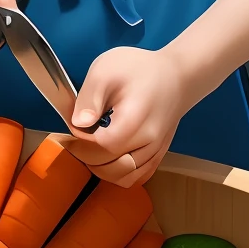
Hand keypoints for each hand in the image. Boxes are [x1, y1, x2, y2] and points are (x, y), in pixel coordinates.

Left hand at [63, 46, 188, 186]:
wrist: (177, 76)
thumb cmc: (140, 70)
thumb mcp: (106, 70)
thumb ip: (89, 98)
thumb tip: (78, 124)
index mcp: (133, 121)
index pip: (99, 147)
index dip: (80, 143)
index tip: (71, 130)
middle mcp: (148, 142)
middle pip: (109, 167)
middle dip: (86, 156)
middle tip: (77, 140)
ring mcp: (155, 152)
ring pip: (123, 178)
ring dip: (101, 168)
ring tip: (91, 149)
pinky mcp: (158, 156)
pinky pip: (136, 178)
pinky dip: (118, 174)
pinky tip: (108, 159)